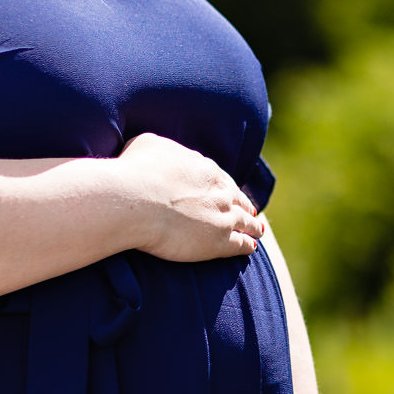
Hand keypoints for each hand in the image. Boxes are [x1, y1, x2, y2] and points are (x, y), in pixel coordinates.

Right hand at [116, 132, 264, 261]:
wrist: (135, 200)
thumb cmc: (134, 171)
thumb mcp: (147, 145)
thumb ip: (160, 148)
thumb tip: (157, 150)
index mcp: (205, 169)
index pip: (221, 179)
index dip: (226, 187)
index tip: (230, 192)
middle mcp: (219, 191)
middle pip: (238, 199)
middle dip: (244, 205)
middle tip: (251, 211)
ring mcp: (222, 216)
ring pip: (245, 222)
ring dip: (253, 226)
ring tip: (258, 231)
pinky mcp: (219, 241)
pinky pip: (241, 244)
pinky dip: (247, 245)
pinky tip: (250, 247)